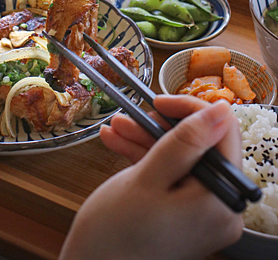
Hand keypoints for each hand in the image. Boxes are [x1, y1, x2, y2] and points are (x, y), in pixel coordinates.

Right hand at [59, 97, 242, 259]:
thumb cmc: (115, 234)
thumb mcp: (148, 179)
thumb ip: (185, 142)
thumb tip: (220, 109)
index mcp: (220, 200)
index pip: (221, 133)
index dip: (190, 109)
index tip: (159, 101)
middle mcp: (219, 208)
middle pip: (199, 145)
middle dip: (160, 126)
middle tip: (132, 116)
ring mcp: (201, 212)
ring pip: (180, 158)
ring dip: (147, 139)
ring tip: (117, 128)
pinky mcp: (183, 214)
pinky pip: (170, 176)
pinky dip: (146, 159)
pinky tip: (118, 143)